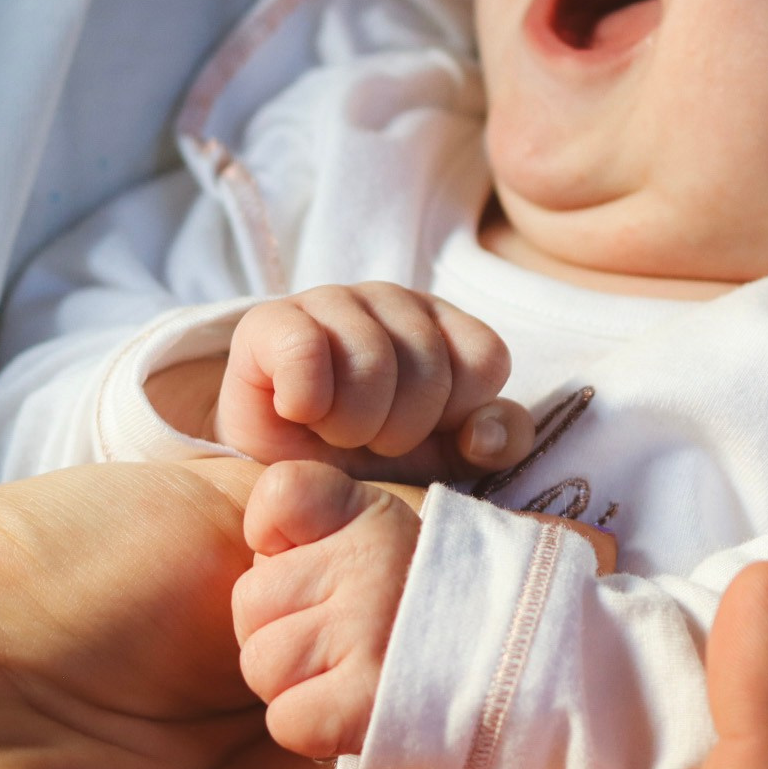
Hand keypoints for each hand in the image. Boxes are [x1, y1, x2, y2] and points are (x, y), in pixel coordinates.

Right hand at [211, 282, 532, 476]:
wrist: (281, 468)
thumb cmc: (369, 454)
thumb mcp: (444, 457)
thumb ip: (496, 441)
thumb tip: (486, 431)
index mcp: (443, 325)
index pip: (485, 360)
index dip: (457, 414)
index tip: (422, 433)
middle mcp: (394, 300)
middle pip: (427, 368)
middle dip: (401, 430)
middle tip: (369, 439)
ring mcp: (333, 301)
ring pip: (370, 361)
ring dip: (353, 423)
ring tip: (334, 431)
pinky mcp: (271, 320)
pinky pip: (304, 350)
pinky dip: (306, 400)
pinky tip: (300, 411)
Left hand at [232, 461, 420, 757]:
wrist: (524, 673)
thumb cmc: (432, 611)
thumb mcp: (387, 537)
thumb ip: (321, 522)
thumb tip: (260, 540)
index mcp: (374, 516)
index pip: (282, 495)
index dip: (275, 538)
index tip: (313, 562)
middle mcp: (373, 561)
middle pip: (251, 599)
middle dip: (279, 627)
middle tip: (338, 639)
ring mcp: (370, 629)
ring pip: (263, 663)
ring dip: (293, 683)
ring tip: (347, 674)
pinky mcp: (368, 700)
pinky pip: (288, 719)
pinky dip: (311, 726)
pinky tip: (350, 711)